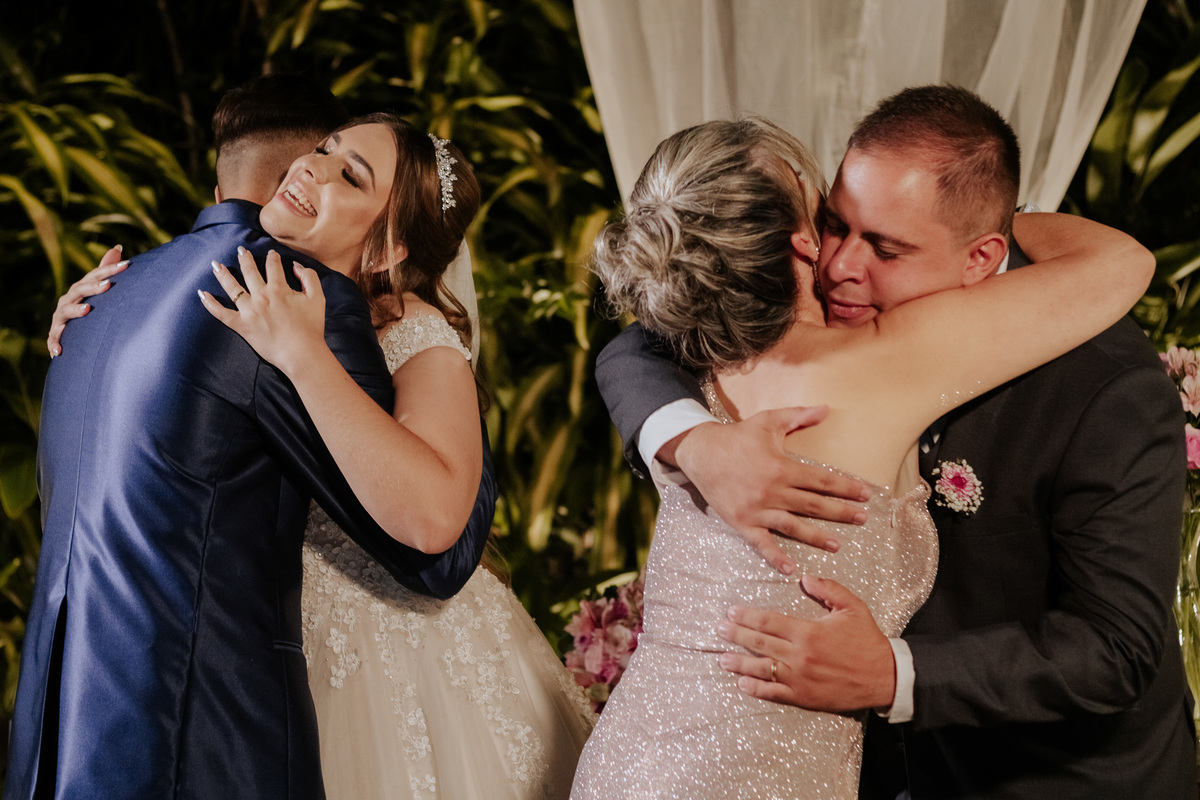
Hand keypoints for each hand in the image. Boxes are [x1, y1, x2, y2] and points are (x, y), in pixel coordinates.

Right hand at [47, 245, 129, 356]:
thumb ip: (105, 269)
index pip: (95, 275)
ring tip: (88, 310)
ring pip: (65, 312)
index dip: (110, 269)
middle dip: (94, 287)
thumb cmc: (89, 307)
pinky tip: (59, 351)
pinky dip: (54, 343)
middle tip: (109, 284)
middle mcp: (68, 300)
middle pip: (80, 290)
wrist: (72, 334)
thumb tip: (117, 247)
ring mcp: (60, 317)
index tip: (128, 264)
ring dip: (76, 310)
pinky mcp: (55, 335)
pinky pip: (53, 339)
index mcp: (80, 289)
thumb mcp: (97, 290)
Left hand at [198, 248, 326, 375]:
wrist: (301, 353)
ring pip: (232, 287)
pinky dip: (210, 304)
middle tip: (240, 250)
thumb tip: (296, 266)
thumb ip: (309, 277)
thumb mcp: (318, 298)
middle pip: (249, 271)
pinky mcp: (241, 325)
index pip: (273, 266)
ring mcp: (249, 311)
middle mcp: (261, 296)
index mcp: (279, 288)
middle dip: (245, 258)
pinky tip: (202, 293)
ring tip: (215, 264)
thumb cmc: (311, 327)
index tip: (271, 254)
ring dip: (223, 274)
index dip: (272, 257)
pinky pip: (221, 313)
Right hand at [667, 407, 869, 573]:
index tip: (864, 494)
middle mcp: (772, 492)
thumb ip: (798, 416)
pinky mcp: (742, 522)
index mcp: (781, 468)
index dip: (845, 488)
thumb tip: (825, 408)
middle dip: (841, 513)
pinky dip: (775, 557)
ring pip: (793, 527)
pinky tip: (791, 568)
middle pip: (814, 506)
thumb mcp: (768, 421)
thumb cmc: (737, 436)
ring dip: (817, 537)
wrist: (701, 453)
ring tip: (837, 545)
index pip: (821, 481)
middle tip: (862, 519)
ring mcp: (757, 510)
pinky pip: (761, 543)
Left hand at [716, 575, 894, 711]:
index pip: (768, 622)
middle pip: (759, 643)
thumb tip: (804, 577)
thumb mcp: (852, 607)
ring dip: (739, 662)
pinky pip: (774, 693)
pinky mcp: (804, 696)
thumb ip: (827, 589)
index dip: (747, 616)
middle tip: (718, 630)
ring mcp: (799, 678)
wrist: (884, 676)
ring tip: (722, 659)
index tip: (731, 612)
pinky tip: (742, 683)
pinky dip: (756, 689)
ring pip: (762, 669)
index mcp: (807, 631)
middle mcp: (799, 655)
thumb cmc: (867, 640)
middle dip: (736, 635)